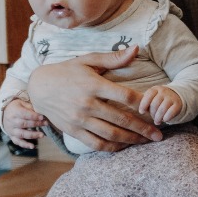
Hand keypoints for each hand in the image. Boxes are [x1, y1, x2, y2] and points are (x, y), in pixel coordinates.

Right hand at [0, 98, 45, 145]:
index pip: (24, 114)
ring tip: (42, 135)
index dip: (33, 116)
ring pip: (21, 134)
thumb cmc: (17, 107)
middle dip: (36, 124)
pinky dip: (25, 144)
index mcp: (14, 112)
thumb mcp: (22, 103)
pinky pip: (17, 141)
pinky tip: (33, 146)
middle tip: (46, 124)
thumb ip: (30, 107)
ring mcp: (11, 130)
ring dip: (32, 135)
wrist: (4, 113)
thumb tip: (41, 112)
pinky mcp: (11, 136)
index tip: (42, 117)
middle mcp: (11, 122)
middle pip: (24, 124)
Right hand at [26, 47, 157, 152]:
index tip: (156, 109)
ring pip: (111, 135)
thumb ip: (113, 58)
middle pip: (122, 119)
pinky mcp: (72, 131)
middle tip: (159, 135)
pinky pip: (95, 144)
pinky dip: (112, 148)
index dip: (143, 103)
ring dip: (131, 140)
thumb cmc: (67, 71)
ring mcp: (79, 120)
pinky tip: (124, 146)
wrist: (39, 86)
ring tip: (145, 141)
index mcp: (94, 85)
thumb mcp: (88, 60)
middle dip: (143, 128)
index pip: (125, 96)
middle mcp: (87, 104)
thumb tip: (136, 48)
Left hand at [138, 85, 184, 125]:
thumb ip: (141, 102)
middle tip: (153, 119)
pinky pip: (171, 112)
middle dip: (152, 114)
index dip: (144, 104)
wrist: (176, 98)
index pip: (148, 95)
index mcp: (154, 89)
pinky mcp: (178, 104)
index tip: (141, 112)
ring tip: (157, 122)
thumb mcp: (150, 99)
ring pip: (162, 108)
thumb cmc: (158, 101)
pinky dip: (167, 117)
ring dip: (158, 117)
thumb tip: (126, 107)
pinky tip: (165, 120)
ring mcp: (171, 97)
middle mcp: (164, 91)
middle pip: (155, 104)